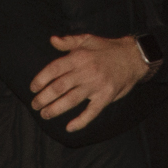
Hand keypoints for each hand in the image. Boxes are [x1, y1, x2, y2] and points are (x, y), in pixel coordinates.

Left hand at [31, 33, 150, 130]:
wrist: (134, 57)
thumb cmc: (108, 48)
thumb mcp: (88, 39)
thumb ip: (69, 42)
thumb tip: (52, 40)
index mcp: (79, 57)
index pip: (54, 69)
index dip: (41, 80)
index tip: (33, 88)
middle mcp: (86, 71)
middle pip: (59, 87)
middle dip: (43, 98)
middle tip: (35, 105)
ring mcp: (96, 85)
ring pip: (71, 100)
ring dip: (55, 109)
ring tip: (45, 115)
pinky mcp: (106, 96)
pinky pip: (91, 111)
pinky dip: (80, 121)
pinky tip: (69, 128)